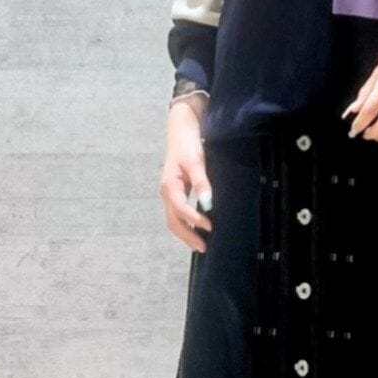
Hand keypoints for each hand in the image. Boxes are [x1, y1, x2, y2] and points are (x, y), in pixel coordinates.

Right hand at [160, 101, 212, 250]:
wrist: (181, 129)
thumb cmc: (188, 144)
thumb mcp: (196, 162)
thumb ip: (201, 183)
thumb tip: (207, 204)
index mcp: (169, 186)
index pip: (180, 210)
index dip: (194, 221)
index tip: (210, 228)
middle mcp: (167, 192)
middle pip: (173, 221)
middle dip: (187, 236)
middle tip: (203, 248)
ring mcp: (170, 193)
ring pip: (174, 219)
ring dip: (186, 233)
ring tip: (200, 244)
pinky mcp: (176, 192)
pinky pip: (178, 213)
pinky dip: (186, 224)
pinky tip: (198, 228)